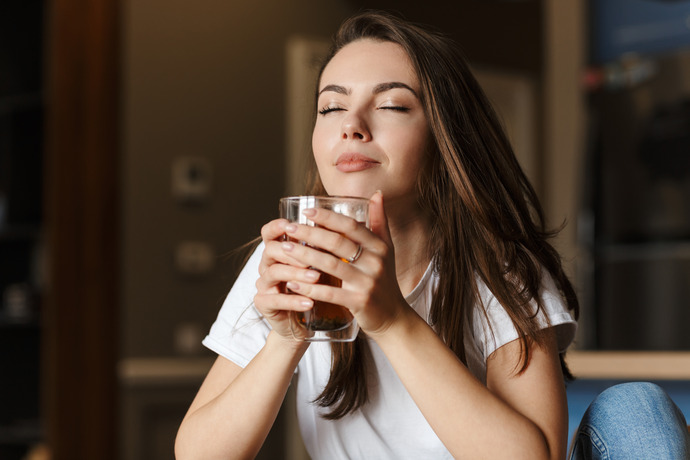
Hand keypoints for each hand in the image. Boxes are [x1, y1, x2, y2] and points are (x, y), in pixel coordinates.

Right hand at [253, 218, 320, 340]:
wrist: (304, 322)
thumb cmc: (315, 288)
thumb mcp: (321, 265)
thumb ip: (326, 246)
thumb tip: (352, 224)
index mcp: (278, 251)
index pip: (269, 233)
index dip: (276, 226)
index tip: (291, 224)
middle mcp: (267, 265)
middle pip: (271, 249)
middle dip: (295, 251)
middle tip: (316, 254)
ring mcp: (264, 285)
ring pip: (274, 273)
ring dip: (296, 274)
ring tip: (316, 277)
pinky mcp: (263, 304)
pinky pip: (275, 301)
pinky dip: (294, 300)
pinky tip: (310, 302)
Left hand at [279, 191, 410, 335]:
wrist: (393, 317)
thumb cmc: (385, 279)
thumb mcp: (386, 249)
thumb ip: (379, 221)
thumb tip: (377, 193)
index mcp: (379, 246)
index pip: (351, 225)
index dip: (328, 217)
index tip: (306, 211)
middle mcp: (375, 262)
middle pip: (337, 242)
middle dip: (309, 233)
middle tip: (288, 228)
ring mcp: (367, 283)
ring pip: (330, 265)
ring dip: (304, 256)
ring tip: (284, 249)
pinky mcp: (359, 302)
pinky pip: (329, 292)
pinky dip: (309, 287)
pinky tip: (291, 282)